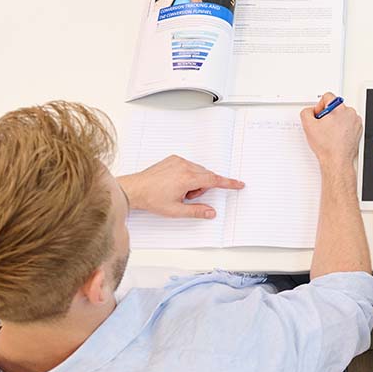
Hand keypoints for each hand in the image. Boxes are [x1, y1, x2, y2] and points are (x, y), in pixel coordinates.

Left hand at [117, 155, 243, 218]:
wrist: (134, 189)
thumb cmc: (151, 199)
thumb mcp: (176, 210)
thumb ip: (196, 211)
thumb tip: (211, 212)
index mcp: (187, 179)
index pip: (214, 180)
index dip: (228, 183)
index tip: (238, 184)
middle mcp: (184, 166)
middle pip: (206, 176)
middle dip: (202, 188)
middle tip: (188, 197)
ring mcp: (178, 161)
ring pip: (198, 171)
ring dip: (195, 181)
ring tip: (179, 191)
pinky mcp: (172, 159)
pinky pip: (189, 166)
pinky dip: (188, 174)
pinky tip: (175, 183)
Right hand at [300, 92, 361, 172]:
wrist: (337, 160)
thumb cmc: (327, 146)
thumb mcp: (308, 125)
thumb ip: (306, 112)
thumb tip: (310, 111)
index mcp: (339, 108)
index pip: (327, 96)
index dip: (319, 106)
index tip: (319, 116)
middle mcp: (350, 113)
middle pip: (335, 106)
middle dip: (328, 115)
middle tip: (323, 127)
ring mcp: (356, 122)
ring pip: (342, 115)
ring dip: (335, 121)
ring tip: (330, 133)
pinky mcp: (358, 130)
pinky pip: (348, 123)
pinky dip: (342, 128)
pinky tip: (336, 136)